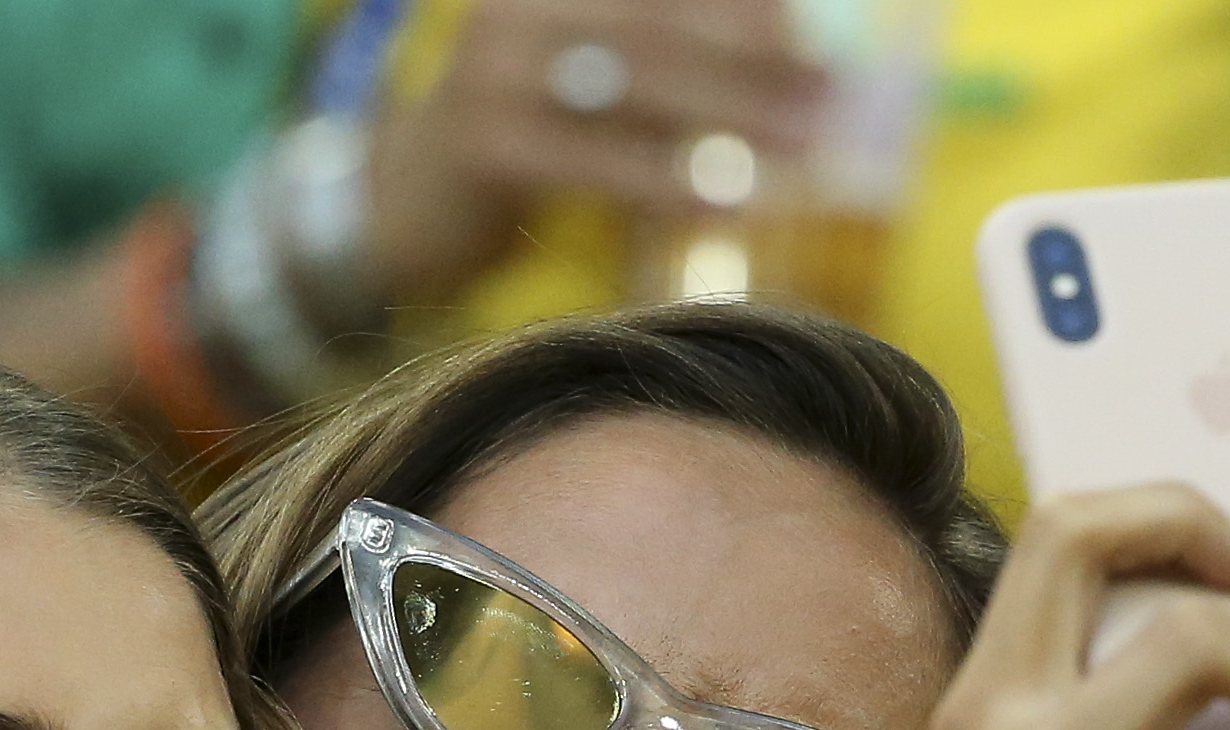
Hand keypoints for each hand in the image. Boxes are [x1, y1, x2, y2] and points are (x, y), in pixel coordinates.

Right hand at [366, 0, 824, 308]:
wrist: (397, 208)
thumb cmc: (523, 136)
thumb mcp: (585, 74)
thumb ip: (663, 51)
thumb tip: (790, 45)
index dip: (742, 0)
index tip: (816, 26)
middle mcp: (519, 5)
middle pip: (658, 17)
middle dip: (756, 47)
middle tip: (832, 82)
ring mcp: (494, 70)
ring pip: (637, 83)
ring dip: (733, 111)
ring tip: (808, 140)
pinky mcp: (485, 145)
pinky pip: (598, 161)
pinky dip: (671, 179)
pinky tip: (732, 198)